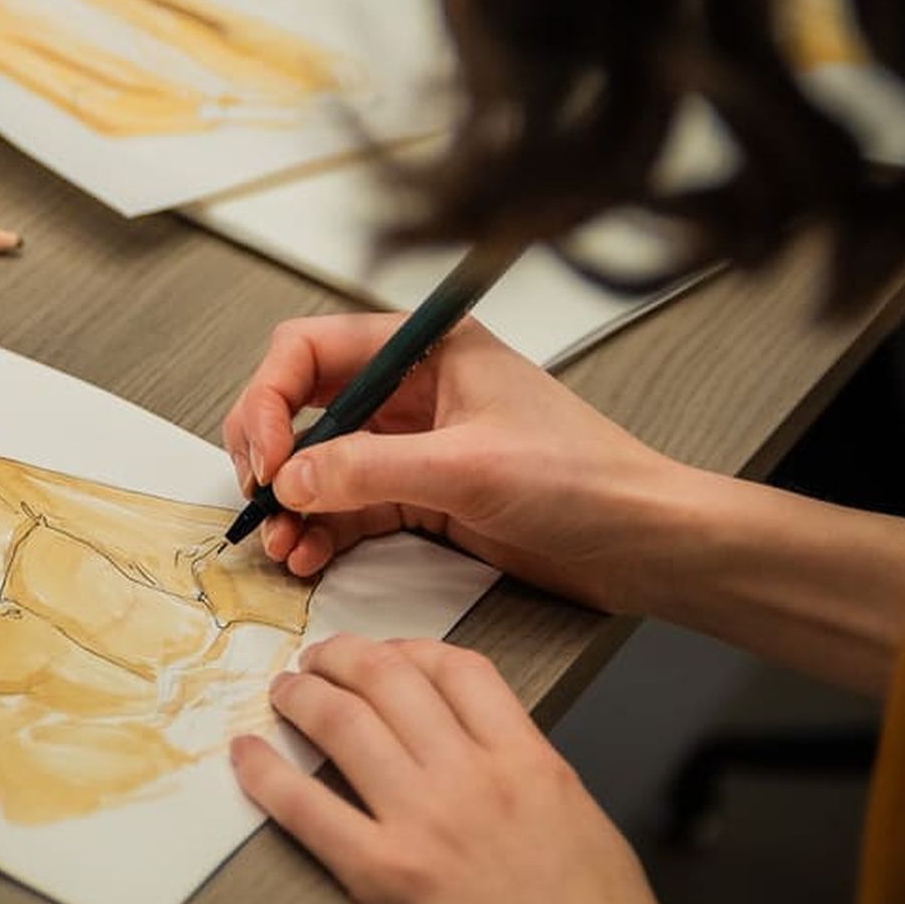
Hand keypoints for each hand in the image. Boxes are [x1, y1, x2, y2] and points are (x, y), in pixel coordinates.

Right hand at [222, 312, 683, 607]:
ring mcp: (413, 442)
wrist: (643, 542)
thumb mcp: (470, 468)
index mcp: (426, 348)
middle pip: (302, 404)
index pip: (310, 349)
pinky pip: (347, 506)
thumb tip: (293, 478)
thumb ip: (371, 470)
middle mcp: (411, 388)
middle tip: (261, 498)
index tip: (270, 458)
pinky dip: (319, 530)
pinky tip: (307, 555)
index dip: (271, 399)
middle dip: (273, 453)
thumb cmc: (587, 479)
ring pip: (320, 462)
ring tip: (280, 544)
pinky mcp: (421, 494)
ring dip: (291, 502)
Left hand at [234, 637, 721, 903]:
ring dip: (302, 697)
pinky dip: (267, 775)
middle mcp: (476, 780)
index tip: (390, 656)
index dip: (413, 650)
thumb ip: (534, 787)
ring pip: (343, 724)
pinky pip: (306, 809)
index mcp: (534, 766)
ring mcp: (426, 827)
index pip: (461, 670)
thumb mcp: (588, 836)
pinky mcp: (385, 882)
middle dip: (344, 659)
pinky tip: (247, 758)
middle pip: (390, 679)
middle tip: (320, 662)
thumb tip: (495, 768)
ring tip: (284, 693)